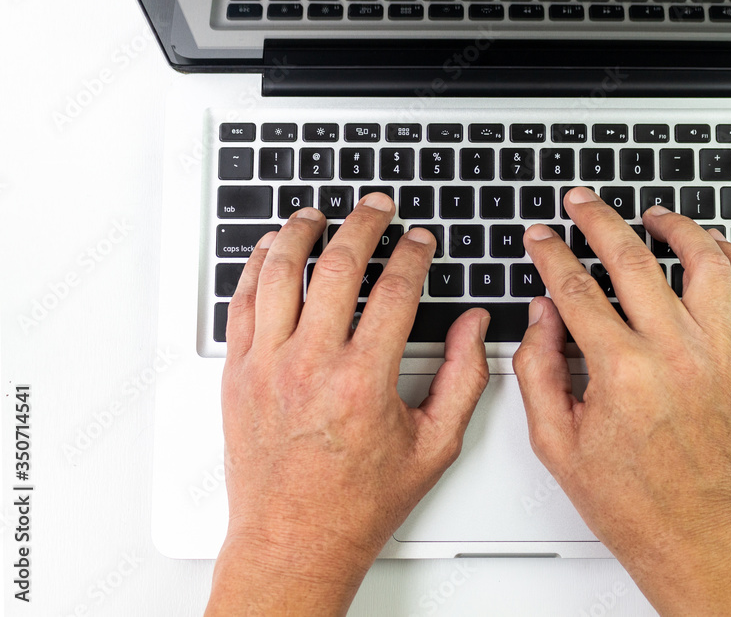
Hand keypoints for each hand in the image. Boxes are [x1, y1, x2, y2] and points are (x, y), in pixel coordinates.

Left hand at [205, 196, 489, 616]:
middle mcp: (311, 366)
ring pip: (281, 272)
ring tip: (317, 214)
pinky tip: (271, 249)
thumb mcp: (434, 446)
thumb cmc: (359, 502)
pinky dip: (255, 266)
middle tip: (377, 208)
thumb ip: (463, 378)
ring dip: (302, 233)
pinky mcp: (238, 373)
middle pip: (339, 266)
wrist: (294, 540)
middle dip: (364, 225)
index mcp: (363, 382)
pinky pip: (241, 302)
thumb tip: (475, 327)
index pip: (395, 290)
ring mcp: (267, 366)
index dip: (414, 254)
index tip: (420, 241)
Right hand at [513, 187, 730, 614]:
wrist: (694, 532)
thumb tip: (540, 314)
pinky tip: (713, 248)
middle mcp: (674, 354)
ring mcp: (719, 354)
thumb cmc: (629, 498)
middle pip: (632, 258)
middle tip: (581, 203)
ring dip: (675, 227)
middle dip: (598, 219)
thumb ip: (538, 368)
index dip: (551, 254)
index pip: (576, 288)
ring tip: (653, 214)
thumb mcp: (555, 441)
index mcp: (621, 372)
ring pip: (704, 261)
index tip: (541, 239)